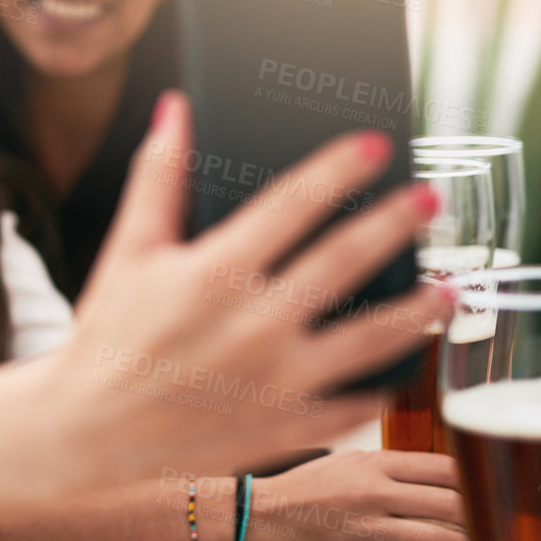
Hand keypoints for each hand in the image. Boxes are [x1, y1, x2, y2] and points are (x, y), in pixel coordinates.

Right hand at [52, 91, 451, 484]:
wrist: (90, 432)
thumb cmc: (109, 335)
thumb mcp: (129, 250)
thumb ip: (158, 175)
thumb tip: (174, 108)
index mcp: (215, 272)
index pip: (293, 203)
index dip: (340, 168)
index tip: (377, 145)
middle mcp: (254, 323)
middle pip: (346, 261)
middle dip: (395, 223)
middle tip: (430, 197)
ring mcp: (278, 380)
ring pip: (372, 339)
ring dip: (419, 310)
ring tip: (449, 287)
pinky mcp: (287, 428)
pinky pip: (356, 406)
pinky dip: (387, 386)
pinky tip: (407, 365)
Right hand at [243, 450, 468, 540]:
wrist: (260, 514)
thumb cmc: (303, 486)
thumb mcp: (346, 459)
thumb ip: (389, 465)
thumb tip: (437, 475)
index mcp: (373, 464)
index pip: (443, 468)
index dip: (471, 480)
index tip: (478, 488)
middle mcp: (374, 494)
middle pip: (450, 503)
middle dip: (473, 515)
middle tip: (477, 520)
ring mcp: (366, 529)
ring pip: (438, 540)